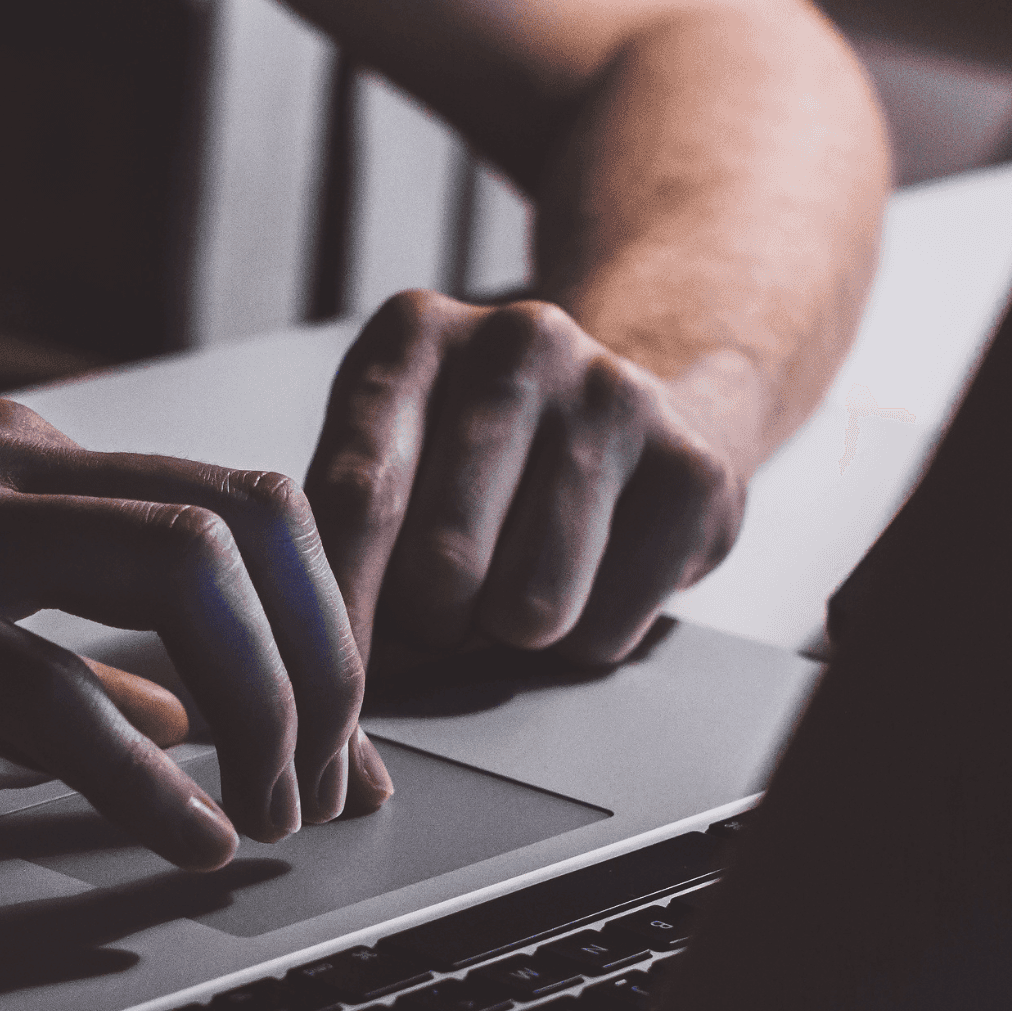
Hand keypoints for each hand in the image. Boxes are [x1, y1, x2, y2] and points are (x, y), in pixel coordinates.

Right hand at [0, 399, 385, 868]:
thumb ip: (64, 653)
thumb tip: (189, 716)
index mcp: (26, 458)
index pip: (244, 509)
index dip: (328, 628)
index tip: (350, 748)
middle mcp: (2, 461)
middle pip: (252, 520)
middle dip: (325, 662)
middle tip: (325, 789)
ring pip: (181, 570)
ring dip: (259, 703)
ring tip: (266, 815)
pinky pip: (40, 681)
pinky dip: (138, 772)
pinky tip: (180, 838)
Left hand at [305, 292, 745, 668]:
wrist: (631, 418)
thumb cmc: (472, 462)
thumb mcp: (388, 456)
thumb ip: (339, 535)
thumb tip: (318, 660)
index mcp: (414, 333)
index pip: (357, 495)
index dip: (339, 608)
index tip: (327, 676)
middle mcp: (519, 342)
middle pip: (442, 567)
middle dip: (429, 627)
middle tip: (441, 610)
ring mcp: (616, 398)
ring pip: (529, 610)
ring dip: (506, 637)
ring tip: (511, 584)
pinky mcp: (693, 471)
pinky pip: (605, 630)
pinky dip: (582, 640)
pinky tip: (586, 579)